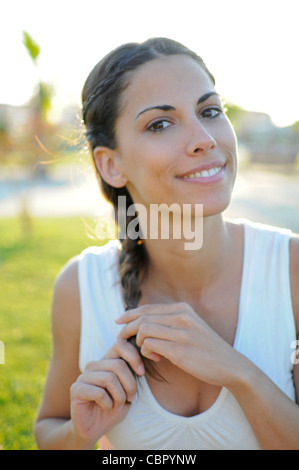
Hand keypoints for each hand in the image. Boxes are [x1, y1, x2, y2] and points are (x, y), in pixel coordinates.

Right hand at [70, 338, 144, 442]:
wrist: (94, 429)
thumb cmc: (113, 408)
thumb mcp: (127, 390)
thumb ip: (132, 374)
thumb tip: (141, 364)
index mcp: (106, 361)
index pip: (120, 344)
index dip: (134, 356)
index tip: (141, 372)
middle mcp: (94, 365)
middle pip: (118, 365)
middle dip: (130, 384)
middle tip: (130, 398)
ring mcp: (84, 376)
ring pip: (109, 378)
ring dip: (119, 395)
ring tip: (118, 404)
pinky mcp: (76, 389)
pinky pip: (99, 392)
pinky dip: (108, 403)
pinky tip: (107, 407)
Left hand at [116, 302, 241, 387]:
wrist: (230, 365)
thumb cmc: (206, 348)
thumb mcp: (190, 327)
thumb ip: (171, 322)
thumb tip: (144, 322)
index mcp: (183, 309)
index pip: (148, 308)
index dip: (129, 314)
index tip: (118, 321)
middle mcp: (181, 316)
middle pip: (142, 317)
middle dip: (127, 328)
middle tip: (121, 339)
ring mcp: (181, 333)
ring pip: (143, 330)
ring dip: (137, 342)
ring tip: (145, 351)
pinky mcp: (180, 350)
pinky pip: (150, 345)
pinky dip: (147, 352)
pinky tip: (157, 358)